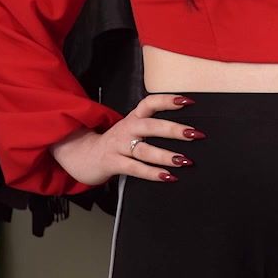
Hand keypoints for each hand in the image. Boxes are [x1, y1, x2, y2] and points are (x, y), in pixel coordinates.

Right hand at [50, 93, 204, 185]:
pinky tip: (167, 176)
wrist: (83, 156)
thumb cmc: (116, 143)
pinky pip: (134, 168)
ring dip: (165, 155)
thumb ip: (151, 127)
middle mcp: (125, 129)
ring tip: (184, 160)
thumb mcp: (131, 129)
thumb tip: (186, 132)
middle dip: (173, 130)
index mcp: (132, 118)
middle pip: (150, 126)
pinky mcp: (112, 162)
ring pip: (143, 150)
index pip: (149, 103)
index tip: (187, 101)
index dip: (167, 100)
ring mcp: (118, 146)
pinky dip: (151, 173)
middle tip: (194, 134)